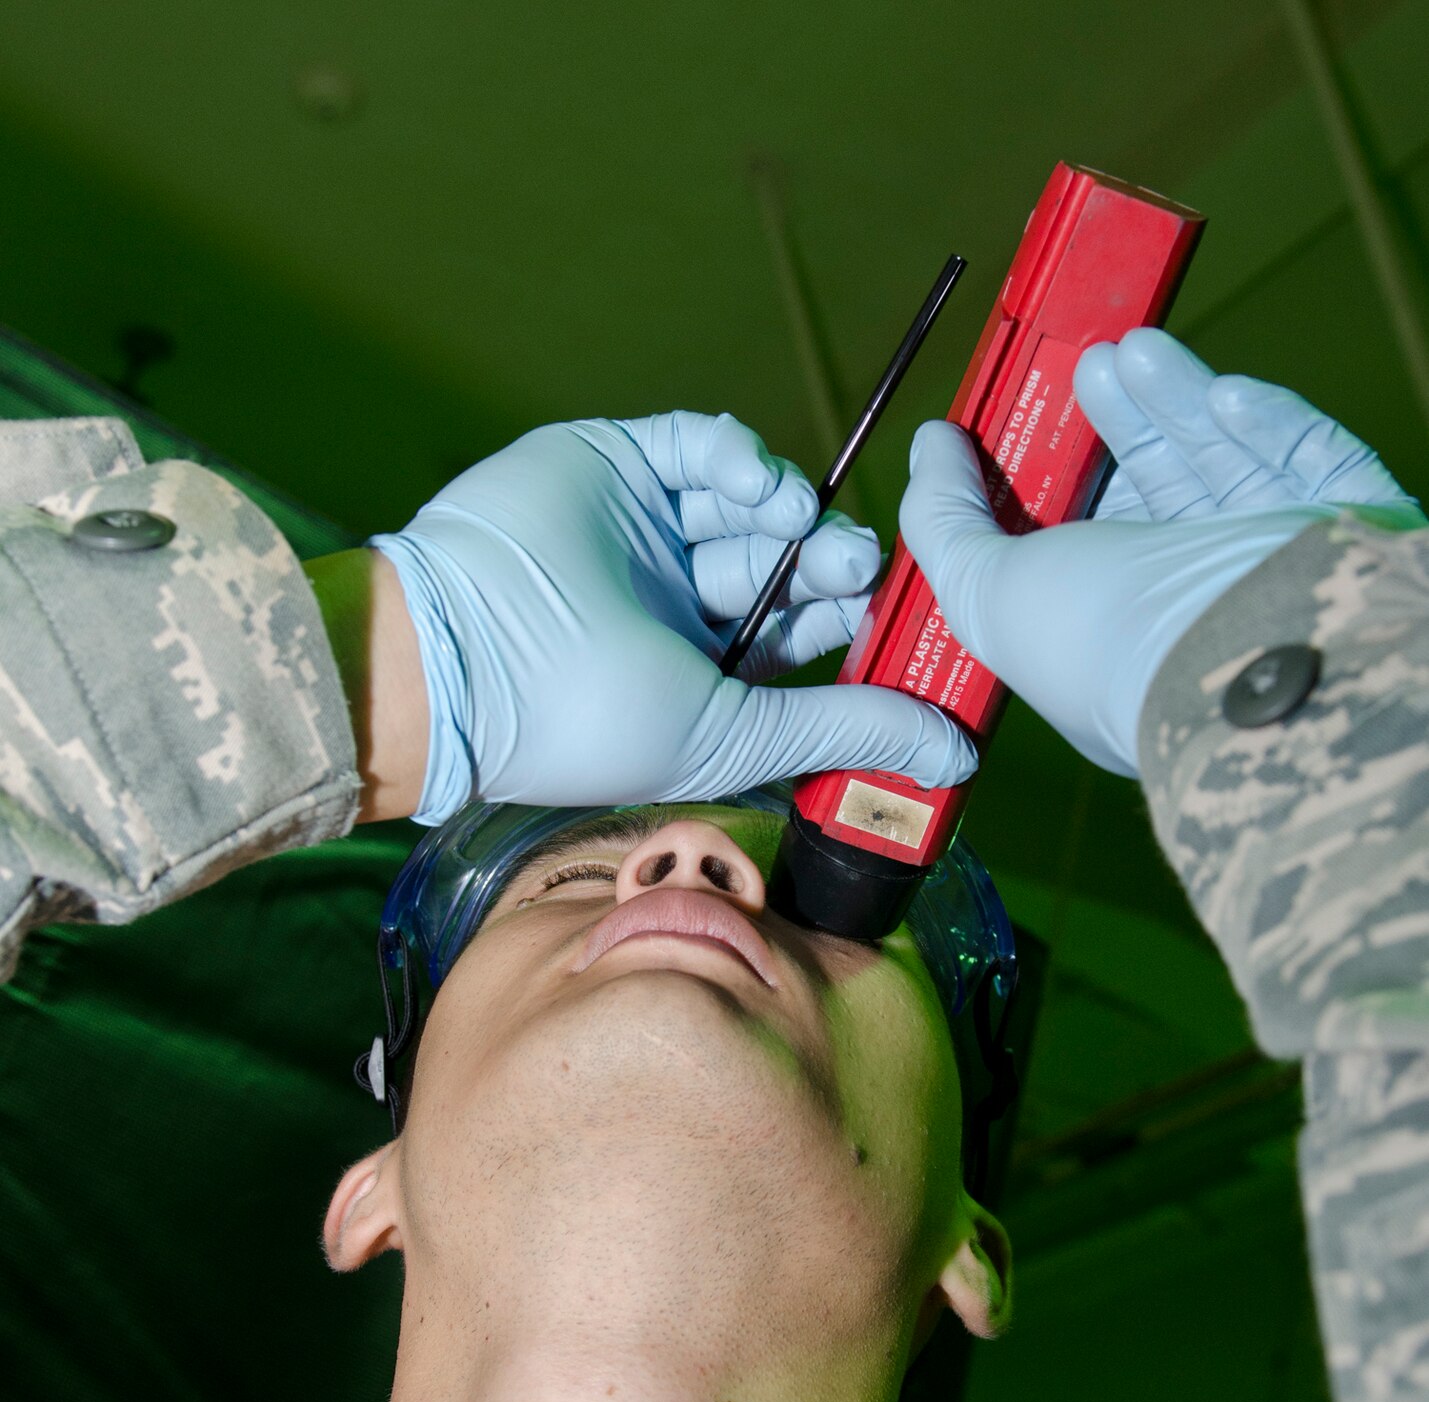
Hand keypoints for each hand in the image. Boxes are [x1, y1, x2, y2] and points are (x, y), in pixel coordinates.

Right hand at [374, 412, 975, 820]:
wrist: (462, 654)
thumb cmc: (589, 720)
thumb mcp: (732, 734)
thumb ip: (843, 728)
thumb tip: (956, 758)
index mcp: (696, 676)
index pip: (794, 636)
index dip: (841, 623)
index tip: (878, 618)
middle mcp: (673, 605)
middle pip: (779, 565)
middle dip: (823, 563)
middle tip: (852, 566)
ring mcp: (642, 532)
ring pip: (744, 505)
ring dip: (786, 511)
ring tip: (799, 524)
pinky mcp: (612, 465)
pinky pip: (693, 446)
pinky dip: (735, 456)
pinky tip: (755, 483)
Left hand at [899, 329, 1423, 774]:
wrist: (1240, 655)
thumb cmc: (1108, 645)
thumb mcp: (985, 590)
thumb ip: (946, 522)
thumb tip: (930, 450)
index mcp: (1111, 650)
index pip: (1077, 557)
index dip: (1044, 491)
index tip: (1014, 429)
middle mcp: (1190, 618)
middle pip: (1154, 501)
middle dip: (1117, 427)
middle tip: (1084, 366)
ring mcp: (1267, 577)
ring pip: (1225, 471)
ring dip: (1175, 405)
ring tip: (1132, 351)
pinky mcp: (1338, 535)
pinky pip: (1308, 466)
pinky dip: (1266, 426)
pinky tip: (1224, 395)